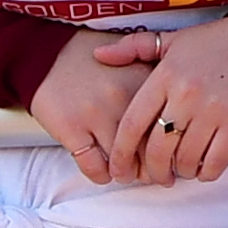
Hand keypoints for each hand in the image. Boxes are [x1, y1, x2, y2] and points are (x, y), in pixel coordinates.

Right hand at [30, 29, 159, 182]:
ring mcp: (96, 113)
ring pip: (123, 164)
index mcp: (145, 81)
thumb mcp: (135, 62)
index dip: (171, 147)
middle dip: (153, 169)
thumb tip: (177, 127)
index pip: (170, 127)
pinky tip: (102, 172)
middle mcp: (124, 97)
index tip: (168, 155)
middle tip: (152, 174)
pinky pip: (94, 167)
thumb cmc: (97, 63)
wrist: (50, 51)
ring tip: (126, 173)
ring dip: (126, 174)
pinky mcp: (71, 127)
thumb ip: (159, 87)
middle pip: (150, 151)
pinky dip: (101, 175)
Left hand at [105, 12, 227, 185]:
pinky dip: (206, 172)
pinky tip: (204, 168)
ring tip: (182, 169)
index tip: (118, 169)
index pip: (132, 123)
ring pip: (186, 159)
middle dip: (153, 171)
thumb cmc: (217, 41)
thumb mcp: (172, 39)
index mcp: (164, 76)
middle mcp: (185, 95)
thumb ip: (133, 48)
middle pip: (158, 149)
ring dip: (182, 171)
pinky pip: (215, 161)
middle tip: (156, 176)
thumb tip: (99, 56)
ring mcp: (212, 110)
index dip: (121, 153)